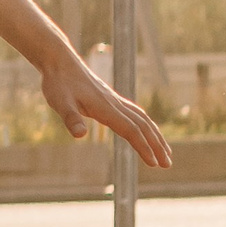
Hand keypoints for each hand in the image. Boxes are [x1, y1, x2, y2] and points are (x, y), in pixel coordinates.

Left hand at [42, 57, 172, 168]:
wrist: (60, 61)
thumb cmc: (58, 83)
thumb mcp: (60, 102)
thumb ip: (71, 118)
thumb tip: (79, 135)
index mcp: (105, 108)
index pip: (131, 130)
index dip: (143, 147)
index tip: (154, 163)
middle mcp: (115, 104)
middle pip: (143, 126)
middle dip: (157, 145)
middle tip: (167, 165)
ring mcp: (115, 100)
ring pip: (143, 119)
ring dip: (155, 136)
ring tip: (165, 152)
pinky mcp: (111, 99)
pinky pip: (136, 113)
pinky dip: (146, 125)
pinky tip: (147, 131)